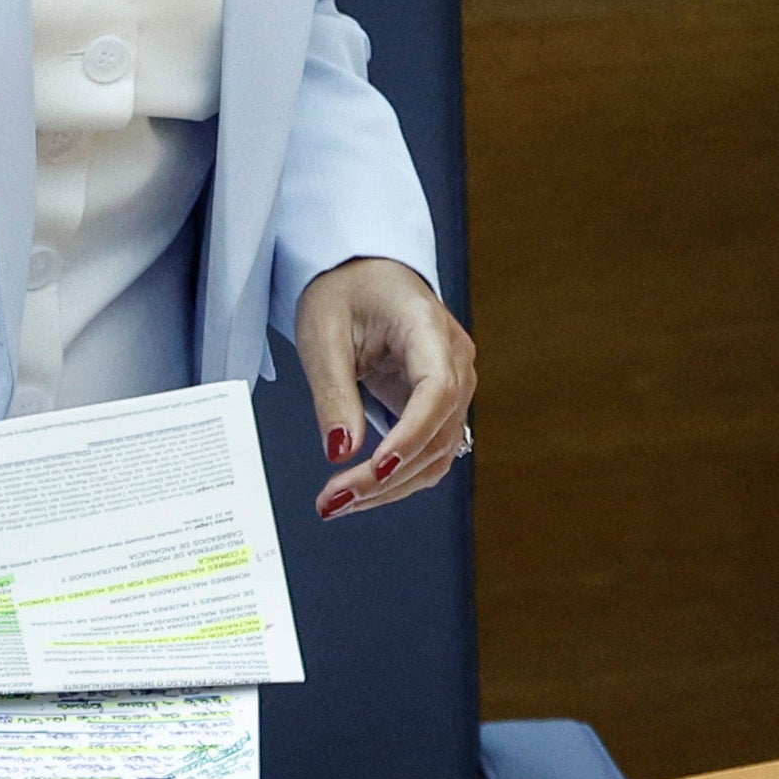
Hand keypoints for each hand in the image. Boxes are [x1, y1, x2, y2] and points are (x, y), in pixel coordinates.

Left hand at [297, 255, 476, 519]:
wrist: (363, 275)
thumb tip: (342, 451)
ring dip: (391, 487)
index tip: (377, 468)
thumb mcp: (324, 334)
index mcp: (428, 328)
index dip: (411, 435)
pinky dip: (398, 478)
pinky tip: (362, 492)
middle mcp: (454, 360)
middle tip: (332, 501)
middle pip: (437, 433)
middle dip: (387, 476)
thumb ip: (334, 394)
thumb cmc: (346, 291)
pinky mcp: (437, 405)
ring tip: (337, 503)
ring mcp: (452, 385)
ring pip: (437, 453)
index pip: (437, 390)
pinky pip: (429, 452)